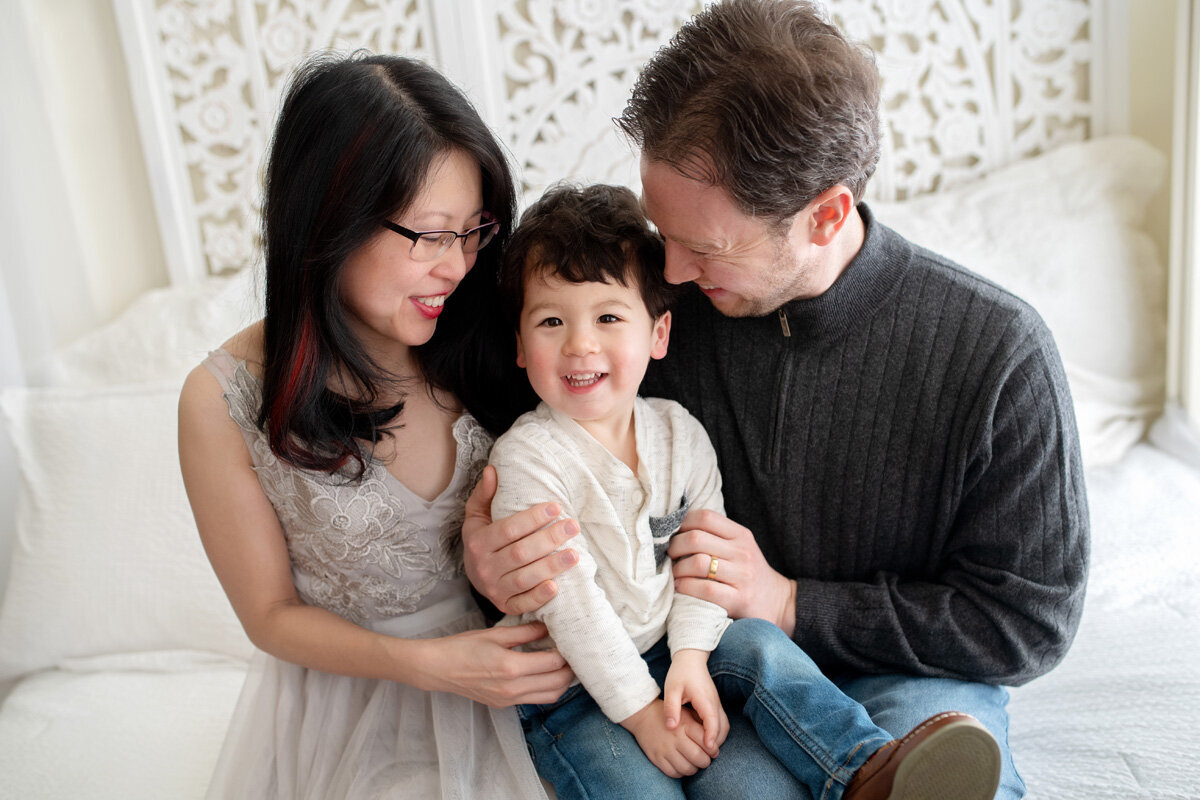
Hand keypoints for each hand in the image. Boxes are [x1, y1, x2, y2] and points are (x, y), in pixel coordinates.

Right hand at [411, 622, 573, 706]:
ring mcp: (508, 700)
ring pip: (550, 696)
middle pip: (558, 684)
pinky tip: (546, 673)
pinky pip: (535, 700)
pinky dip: (548, 689)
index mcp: (511, 667)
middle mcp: (513, 688)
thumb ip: (525, 631)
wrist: (438, 668)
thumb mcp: (495, 633)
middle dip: (570, 669)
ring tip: (563, 664)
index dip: (567, 652)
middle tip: (574, 653)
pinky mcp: (504, 705)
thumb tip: (548, 626)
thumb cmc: (463, 647)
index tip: (571, 640)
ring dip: (562, 682)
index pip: (553, 663)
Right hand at [462, 465, 579, 614]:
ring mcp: (494, 589)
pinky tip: (557, 586)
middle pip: (520, 553)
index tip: (556, 507)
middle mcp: (484, 567)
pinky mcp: (505, 606)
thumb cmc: (483, 538)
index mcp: (478, 542)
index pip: (508, 529)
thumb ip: (484, 494)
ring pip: (524, 578)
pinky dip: (539, 597)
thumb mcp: (477, 515)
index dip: (533, 518)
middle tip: (573, 526)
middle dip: (549, 539)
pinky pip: (523, 604)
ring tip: (574, 554)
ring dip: (551, 567)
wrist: (474, 574)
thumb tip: (492, 470)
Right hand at [621, 699, 717, 777]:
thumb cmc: (672, 717)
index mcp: (685, 724)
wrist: (644, 716)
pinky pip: (674, 773)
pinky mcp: (657, 758)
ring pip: (687, 768)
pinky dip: (681, 773)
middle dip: (706, 762)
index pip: (706, 742)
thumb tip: (716, 740)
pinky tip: (683, 765)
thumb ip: (701, 725)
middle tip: (705, 759)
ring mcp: (665, 749)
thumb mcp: (687, 714)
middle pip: (699, 758)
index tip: (713, 751)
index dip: (714, 750)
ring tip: (694, 763)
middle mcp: (675, 737)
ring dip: (694, 769)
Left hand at [663, 650, 728, 750]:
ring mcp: (717, 703)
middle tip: (705, 754)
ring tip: (705, 749)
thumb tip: (671, 727)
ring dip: (718, 738)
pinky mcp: (715, 704)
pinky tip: (704, 738)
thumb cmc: (680, 673)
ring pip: (725, 725)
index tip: (707, 747)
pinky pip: (721, 721)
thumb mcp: (671, 689)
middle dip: (716, 741)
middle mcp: (714, 702)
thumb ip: (671, 708)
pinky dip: (717, 732)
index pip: (712, 720)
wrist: (691, 658)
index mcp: (704, 698)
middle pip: (723, 726)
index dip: (711, 735)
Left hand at [668, 509, 797, 635]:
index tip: (674, 535)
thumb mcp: (739, 548)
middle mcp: (743, 552)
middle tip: (670, 556)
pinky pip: (705, 589)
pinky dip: (686, 587)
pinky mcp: (739, 599)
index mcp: (741, 535)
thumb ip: (715, 537)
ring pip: (698, 563)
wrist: (778, 603)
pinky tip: (681, 588)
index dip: (682, 523)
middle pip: (696, 539)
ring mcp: (742, 576)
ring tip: (675, 574)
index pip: (706, 517)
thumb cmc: (748, 573)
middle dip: (675, 547)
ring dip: (678, 569)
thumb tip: (675, 529)